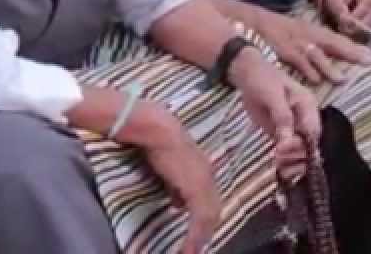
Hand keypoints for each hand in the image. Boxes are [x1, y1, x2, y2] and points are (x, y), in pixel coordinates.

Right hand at [116, 101, 220, 253]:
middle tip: (196, 248)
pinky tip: (189, 247)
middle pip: (214, 210)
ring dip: (201, 237)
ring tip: (191, 251)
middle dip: (206, 231)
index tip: (200, 235)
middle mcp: (208, 176)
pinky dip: (195, 235)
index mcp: (203, 171)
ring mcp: (204, 181)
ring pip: (210, 215)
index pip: (210, 200)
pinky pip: (200, 217)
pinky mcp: (196, 187)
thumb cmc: (159, 143)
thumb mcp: (171, 168)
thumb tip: (178, 203)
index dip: (206, 219)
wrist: (156, 129)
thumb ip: (176, 185)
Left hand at [229, 51, 322, 160]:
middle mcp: (304, 118)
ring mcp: (293, 126)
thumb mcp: (273, 95)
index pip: (313, 131)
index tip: (287, 152)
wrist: (247, 75)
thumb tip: (288, 141)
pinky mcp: (281, 132)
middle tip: (282, 160)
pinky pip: (287, 150)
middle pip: (309, 143)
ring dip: (293, 161)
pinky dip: (285, 159)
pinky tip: (279, 166)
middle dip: (299, 156)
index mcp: (308, 105)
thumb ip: (282, 117)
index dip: (305, 145)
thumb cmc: (263, 80)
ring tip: (281, 166)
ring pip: (300, 150)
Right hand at [254, 5, 370, 85]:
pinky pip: (298, 60)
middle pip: (333, 43)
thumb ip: (315, 44)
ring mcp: (296, 42)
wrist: (254, 21)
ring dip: (329, 67)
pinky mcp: (284, 50)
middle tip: (366, 62)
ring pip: (316, 54)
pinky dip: (307, 69)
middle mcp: (308, 35)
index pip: (337, 39)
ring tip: (342, 79)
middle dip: (350, 53)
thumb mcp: (299, 31)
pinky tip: (316, 79)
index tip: (370, 57)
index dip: (353, 47)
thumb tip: (331, 59)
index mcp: (313, 30)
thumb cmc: (278, 29)